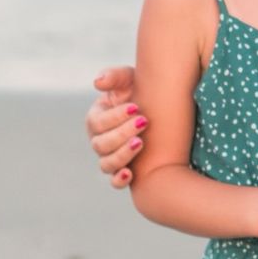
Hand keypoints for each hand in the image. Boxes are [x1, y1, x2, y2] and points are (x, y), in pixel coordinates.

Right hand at [87, 65, 141, 184]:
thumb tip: (97, 82)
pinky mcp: (123, 170)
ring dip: (122, 155)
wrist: (161, 109)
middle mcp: (99, 140)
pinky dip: (119, 179)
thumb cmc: (141, 91)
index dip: (115, 116)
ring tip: (141, 142)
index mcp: (96, 119)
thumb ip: (115, 77)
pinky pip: (115, 182)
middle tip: (143, 121)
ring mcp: (109, 157)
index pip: (97, 122)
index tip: (135, 107)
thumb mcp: (129, 79)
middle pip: (101, 144)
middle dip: (122, 133)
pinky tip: (130, 173)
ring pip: (106, 164)